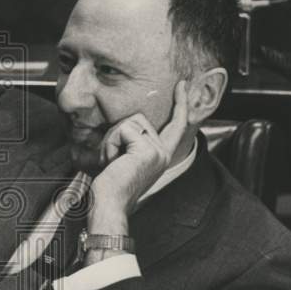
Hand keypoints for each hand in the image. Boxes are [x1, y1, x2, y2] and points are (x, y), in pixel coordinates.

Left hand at [87, 81, 189, 234]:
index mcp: (161, 155)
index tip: (182, 85)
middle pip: (138, 118)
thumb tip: (125, 127)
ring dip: (112, 139)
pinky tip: (113, 161)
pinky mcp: (146, 150)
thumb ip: (130, 141)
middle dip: (117, 134)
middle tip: (113, 160)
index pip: (175, 125)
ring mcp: (157, 151)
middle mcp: (163, 152)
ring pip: (128, 122)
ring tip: (113, 161)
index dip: (180, 104)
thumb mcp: (124, 157)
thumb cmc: (110, 185)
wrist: (108, 204)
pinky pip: (122, 129)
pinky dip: (110, 143)